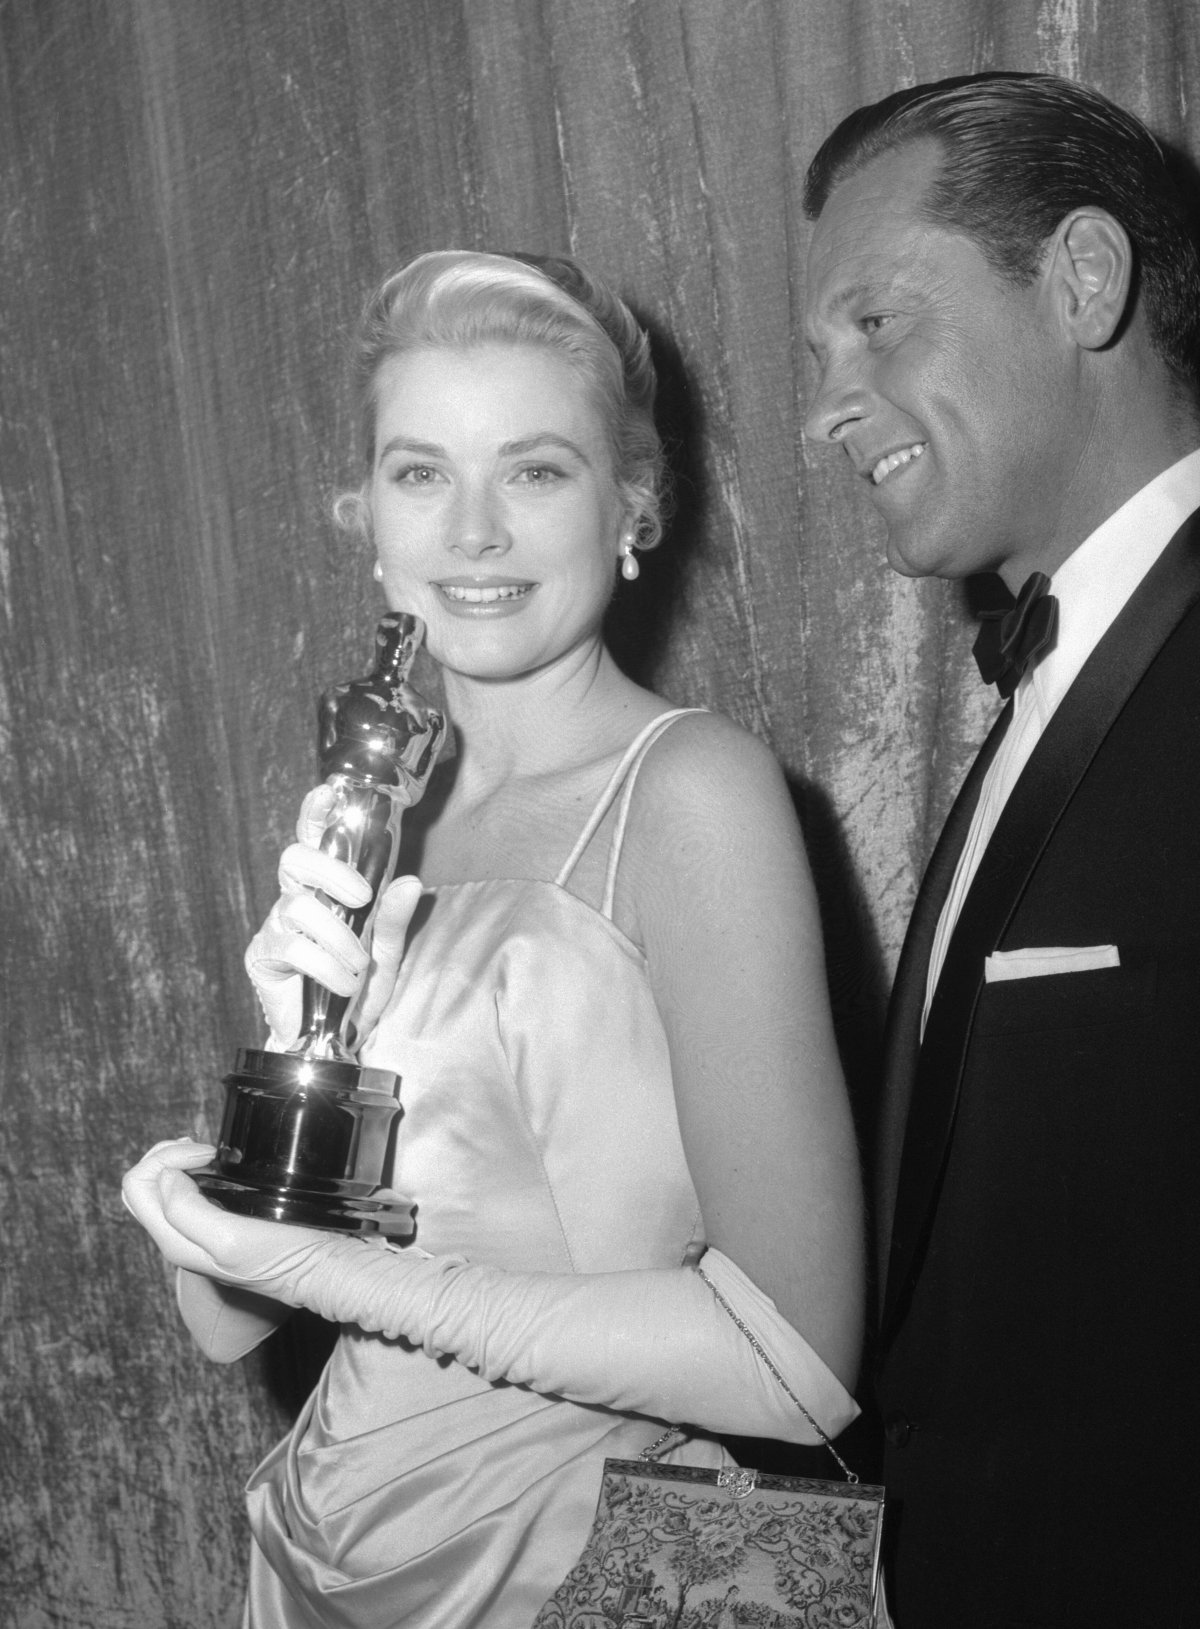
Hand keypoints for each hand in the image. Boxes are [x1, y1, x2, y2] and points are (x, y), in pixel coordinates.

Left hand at [120, 1136, 347, 1283]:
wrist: (316, 1269)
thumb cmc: (279, 1257)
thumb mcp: (229, 1238)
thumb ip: (186, 1211)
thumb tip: (166, 1177)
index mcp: (173, 1240)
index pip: (136, 1185)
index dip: (167, 1158)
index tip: (208, 1155)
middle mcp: (178, 1236)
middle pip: (141, 1184)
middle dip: (164, 1155)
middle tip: (203, 1149)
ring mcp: (196, 1230)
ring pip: (159, 1185)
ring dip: (178, 1159)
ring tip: (209, 1153)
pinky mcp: (216, 1222)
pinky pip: (184, 1190)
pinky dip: (193, 1168)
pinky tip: (217, 1164)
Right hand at [244, 784, 421, 1045]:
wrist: (335, 1040)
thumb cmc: (358, 986)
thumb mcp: (387, 952)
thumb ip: (394, 917)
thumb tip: (411, 881)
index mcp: (325, 888)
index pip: (314, 839)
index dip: (315, 813)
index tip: (327, 792)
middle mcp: (296, 898)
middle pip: (294, 858)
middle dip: (331, 871)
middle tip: (362, 896)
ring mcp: (276, 925)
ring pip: (299, 906)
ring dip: (338, 938)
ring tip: (358, 967)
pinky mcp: (262, 956)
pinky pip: (291, 947)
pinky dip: (325, 965)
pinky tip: (342, 983)